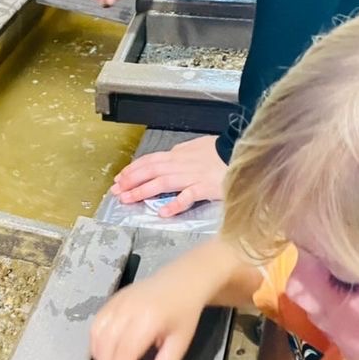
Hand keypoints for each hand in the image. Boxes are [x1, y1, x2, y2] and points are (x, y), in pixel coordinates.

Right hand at [91, 264, 208, 359]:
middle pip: (107, 346)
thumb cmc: (184, 313)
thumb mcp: (179, 344)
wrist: (183, 280)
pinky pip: (96, 324)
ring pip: (96, 335)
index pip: (124, 353)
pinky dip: (96, 342)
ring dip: (99, 357)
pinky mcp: (112, 299)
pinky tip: (105, 353)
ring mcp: (117, 302)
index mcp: (147, 320)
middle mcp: (127, 310)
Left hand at [112, 134, 226, 215]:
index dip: (132, 170)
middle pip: (150, 171)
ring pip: (162, 182)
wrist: (242, 153)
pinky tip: (162, 213)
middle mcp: (181, 164)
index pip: (150, 161)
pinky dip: (174, 204)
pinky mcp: (205, 187)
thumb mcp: (196, 147)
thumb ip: (181, 154)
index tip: (119, 179)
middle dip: (130, 181)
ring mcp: (192, 176)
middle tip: (116, 191)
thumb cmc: (221, 152)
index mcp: (178, 155)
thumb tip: (168, 156)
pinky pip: (187, 196)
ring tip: (128, 199)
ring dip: (143, 191)